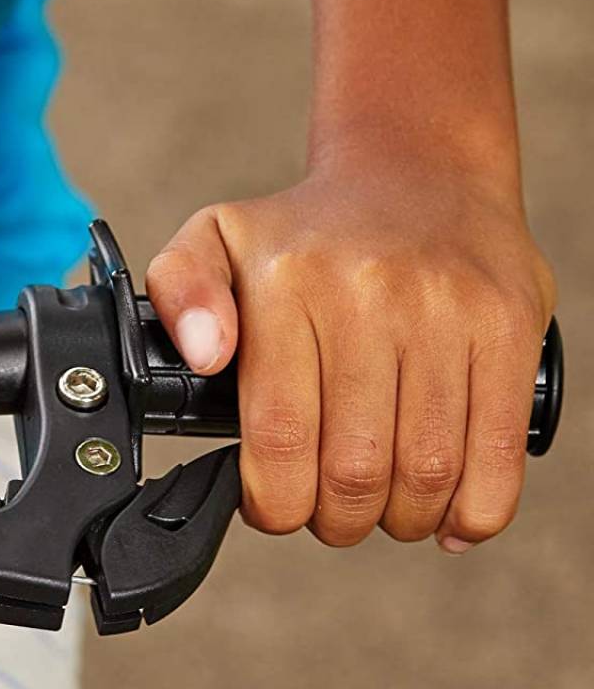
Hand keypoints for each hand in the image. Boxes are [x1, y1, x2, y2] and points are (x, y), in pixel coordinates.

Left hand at [144, 164, 554, 550]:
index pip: (279, 435)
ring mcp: (446, 311)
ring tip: (380, 510)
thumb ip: (179, 291)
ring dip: (400, 519)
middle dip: (334, 519)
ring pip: (426, 469)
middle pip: (353, 467)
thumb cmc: (307, 231)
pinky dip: (476, 510)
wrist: (417, 169)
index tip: (271, 507)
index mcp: (289, 283)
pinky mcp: (508, 327)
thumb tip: (203, 356)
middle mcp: (368, 294)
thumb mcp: (214, 238)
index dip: (274, 501)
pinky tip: (449, 518)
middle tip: (327, 514)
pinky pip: (499, 450)